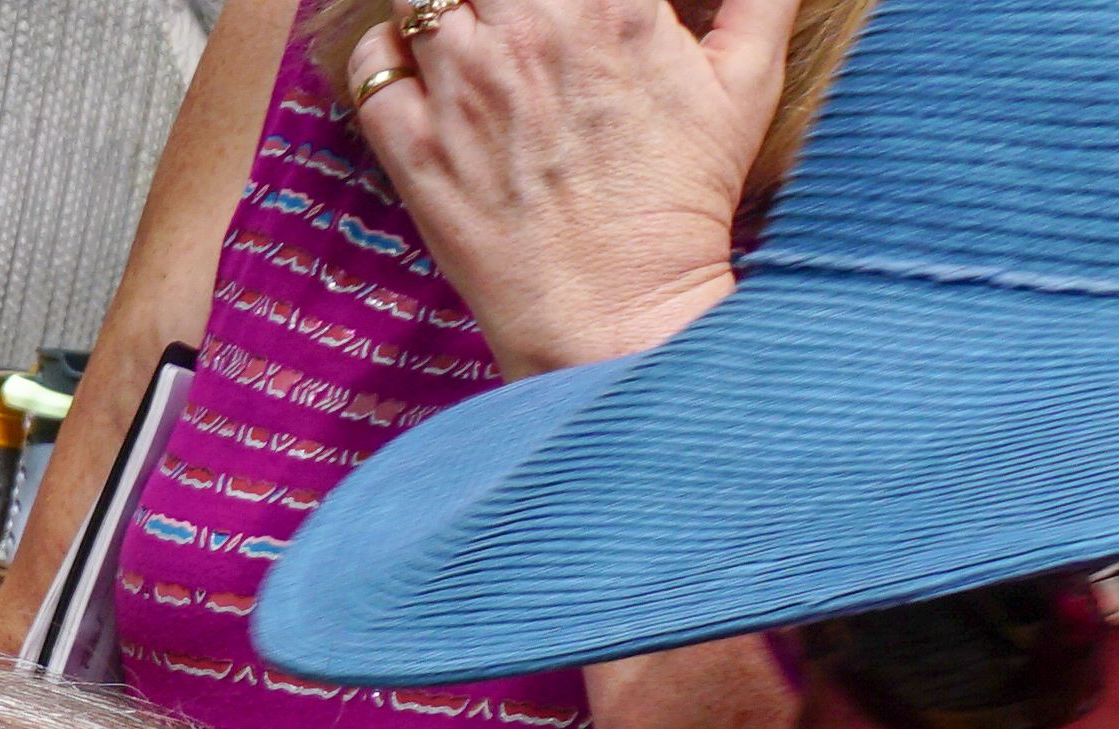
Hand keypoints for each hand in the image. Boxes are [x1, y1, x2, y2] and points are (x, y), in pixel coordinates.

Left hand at [318, 0, 789, 374]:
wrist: (617, 308)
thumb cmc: (684, 195)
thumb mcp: (748, 78)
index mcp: (610, 3)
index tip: (563, 6)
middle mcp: (528, 32)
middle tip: (509, 13)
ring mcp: (463, 87)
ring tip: (463, 18)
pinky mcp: (415, 146)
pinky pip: (370, 63)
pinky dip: (384, 50)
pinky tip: (415, 65)